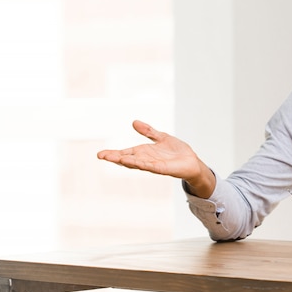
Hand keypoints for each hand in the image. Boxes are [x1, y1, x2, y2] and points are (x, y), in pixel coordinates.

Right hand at [97, 120, 215, 197]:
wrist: (192, 161)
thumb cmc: (177, 151)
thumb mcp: (161, 137)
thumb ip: (148, 131)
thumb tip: (134, 122)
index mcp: (144, 152)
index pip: (125, 153)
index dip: (113, 153)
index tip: (100, 154)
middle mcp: (146, 159)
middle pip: (127, 159)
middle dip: (114, 158)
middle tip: (101, 156)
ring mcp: (153, 165)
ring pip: (136, 163)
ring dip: (125, 161)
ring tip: (113, 158)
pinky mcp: (162, 168)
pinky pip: (149, 166)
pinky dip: (140, 164)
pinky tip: (132, 161)